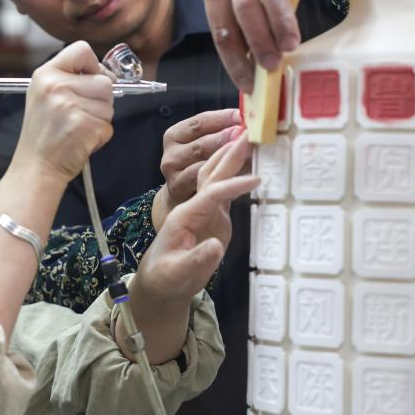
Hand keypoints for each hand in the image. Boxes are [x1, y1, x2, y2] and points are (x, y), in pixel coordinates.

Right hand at [11, 41, 115, 183]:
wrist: (36, 166)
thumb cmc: (44, 134)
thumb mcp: (45, 95)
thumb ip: (71, 79)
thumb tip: (108, 74)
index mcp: (45, 74)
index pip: (82, 49)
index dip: (95, 65)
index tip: (93, 79)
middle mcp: (56, 86)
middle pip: (104, 81)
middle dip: (101, 99)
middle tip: (80, 114)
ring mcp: (69, 106)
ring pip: (109, 105)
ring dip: (100, 119)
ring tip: (78, 128)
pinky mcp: (83, 125)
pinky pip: (108, 126)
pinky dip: (100, 136)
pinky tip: (80, 140)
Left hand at [121, 134, 257, 362]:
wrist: (160, 281)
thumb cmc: (166, 278)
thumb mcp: (177, 274)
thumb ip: (195, 260)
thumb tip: (215, 246)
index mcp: (185, 216)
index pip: (210, 194)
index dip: (232, 186)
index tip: (255, 180)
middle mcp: (195, 206)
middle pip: (212, 174)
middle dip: (229, 154)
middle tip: (248, 132)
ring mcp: (205, 210)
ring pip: (217, 177)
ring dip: (231, 157)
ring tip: (248, 137)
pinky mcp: (214, 216)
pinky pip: (226, 190)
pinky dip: (237, 174)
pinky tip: (250, 164)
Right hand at [152, 108, 241, 230]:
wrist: (184, 197)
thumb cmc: (197, 165)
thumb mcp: (203, 145)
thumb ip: (220, 133)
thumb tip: (247, 124)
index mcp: (175, 135)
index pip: (200, 122)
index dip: (223, 118)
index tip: (242, 117)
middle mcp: (172, 153)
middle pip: (202, 144)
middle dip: (228, 139)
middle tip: (248, 136)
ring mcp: (174, 173)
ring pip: (204, 164)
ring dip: (229, 159)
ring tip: (250, 155)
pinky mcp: (181, 190)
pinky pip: (205, 182)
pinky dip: (226, 178)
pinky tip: (243, 176)